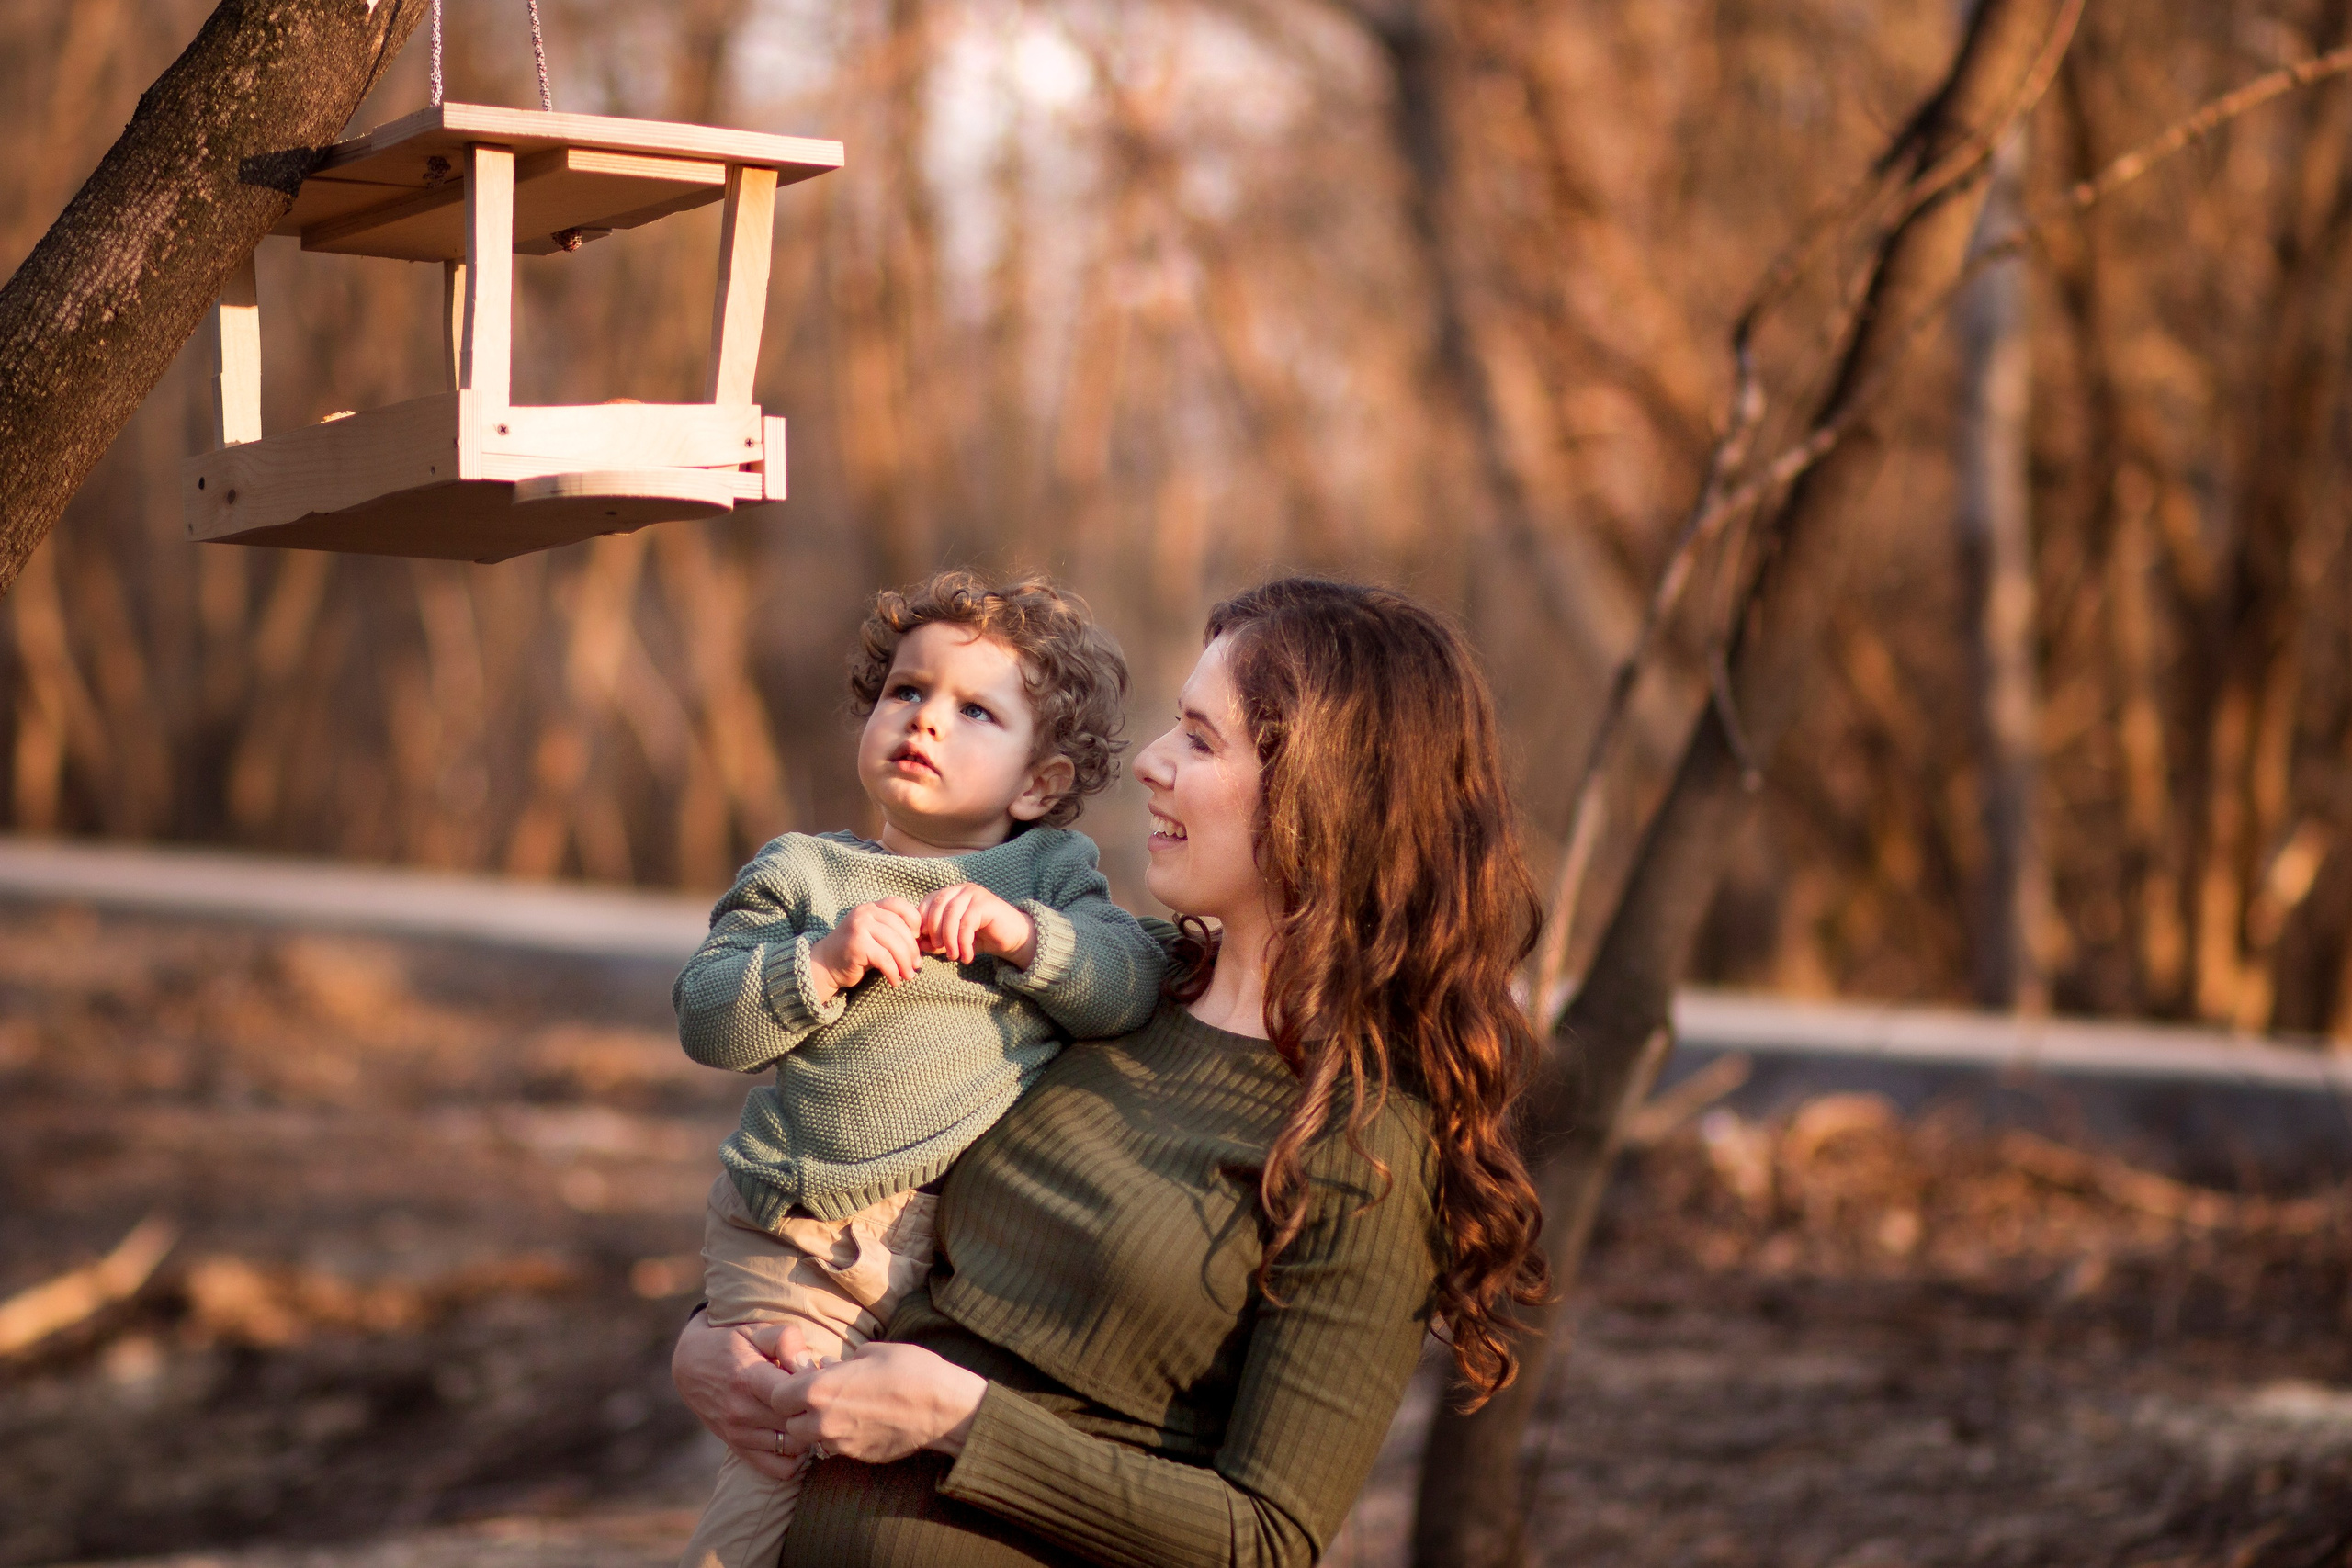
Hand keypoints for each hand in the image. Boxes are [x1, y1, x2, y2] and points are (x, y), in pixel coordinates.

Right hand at [671, 1314, 814, 1482]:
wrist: (690, 1367)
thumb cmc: (730, 1344)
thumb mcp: (755, 1331)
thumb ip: (784, 1340)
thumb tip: (807, 1364)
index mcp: (748, 1379)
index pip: (794, 1395)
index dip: (815, 1388)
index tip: (819, 1380)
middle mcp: (742, 1411)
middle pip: (799, 1423)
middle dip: (816, 1412)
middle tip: (821, 1400)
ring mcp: (739, 1434)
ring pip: (794, 1448)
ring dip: (808, 1434)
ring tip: (809, 1415)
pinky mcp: (738, 1448)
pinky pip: (779, 1469)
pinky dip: (794, 1458)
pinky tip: (796, 1436)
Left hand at [771, 1341, 988, 1463]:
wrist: (945, 1409)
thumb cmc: (911, 1371)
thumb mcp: (873, 1351)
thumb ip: (841, 1362)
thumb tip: (826, 1366)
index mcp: (820, 1391)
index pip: (777, 1397)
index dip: (786, 1387)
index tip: (802, 1379)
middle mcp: (823, 1422)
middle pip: (790, 1425)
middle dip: (799, 1412)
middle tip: (820, 1396)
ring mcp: (841, 1444)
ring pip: (813, 1440)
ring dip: (819, 1427)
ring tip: (842, 1409)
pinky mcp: (859, 1457)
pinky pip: (838, 1448)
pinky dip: (842, 1437)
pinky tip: (863, 1421)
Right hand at [808, 898, 922, 1002]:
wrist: (825, 965)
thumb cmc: (856, 952)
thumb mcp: (876, 936)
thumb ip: (894, 931)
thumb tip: (925, 938)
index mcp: (871, 907)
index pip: (900, 904)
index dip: (914, 920)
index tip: (917, 939)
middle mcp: (865, 912)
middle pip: (901, 927)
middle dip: (912, 949)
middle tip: (917, 965)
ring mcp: (859, 927)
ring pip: (894, 944)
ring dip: (905, 963)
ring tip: (909, 975)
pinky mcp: (857, 945)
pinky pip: (884, 959)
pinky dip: (893, 972)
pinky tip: (895, 981)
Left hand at [917, 884, 1037, 968]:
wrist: (1014, 938)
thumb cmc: (982, 938)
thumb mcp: (954, 940)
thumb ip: (936, 940)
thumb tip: (918, 943)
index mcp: (951, 893)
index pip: (927, 902)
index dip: (923, 922)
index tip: (924, 943)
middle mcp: (962, 889)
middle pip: (937, 906)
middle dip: (934, 931)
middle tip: (938, 950)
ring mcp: (974, 894)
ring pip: (951, 915)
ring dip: (949, 940)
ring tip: (953, 956)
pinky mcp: (986, 904)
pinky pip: (966, 924)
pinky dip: (963, 943)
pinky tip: (967, 957)